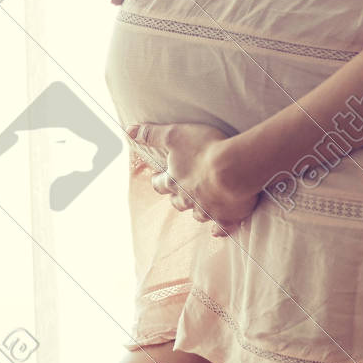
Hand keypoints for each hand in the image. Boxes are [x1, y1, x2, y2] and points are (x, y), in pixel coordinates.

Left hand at [126, 122, 259, 236]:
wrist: (233, 169)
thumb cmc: (203, 149)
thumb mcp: (174, 135)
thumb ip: (152, 134)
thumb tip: (129, 131)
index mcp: (174, 181)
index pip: (160, 184)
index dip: (158, 181)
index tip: (156, 179)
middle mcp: (187, 199)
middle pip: (178, 202)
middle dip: (176, 198)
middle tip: (178, 194)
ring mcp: (206, 210)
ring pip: (198, 215)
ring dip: (198, 211)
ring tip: (200, 207)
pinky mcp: (225, 218)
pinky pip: (220, 228)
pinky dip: (218, 229)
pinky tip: (217, 230)